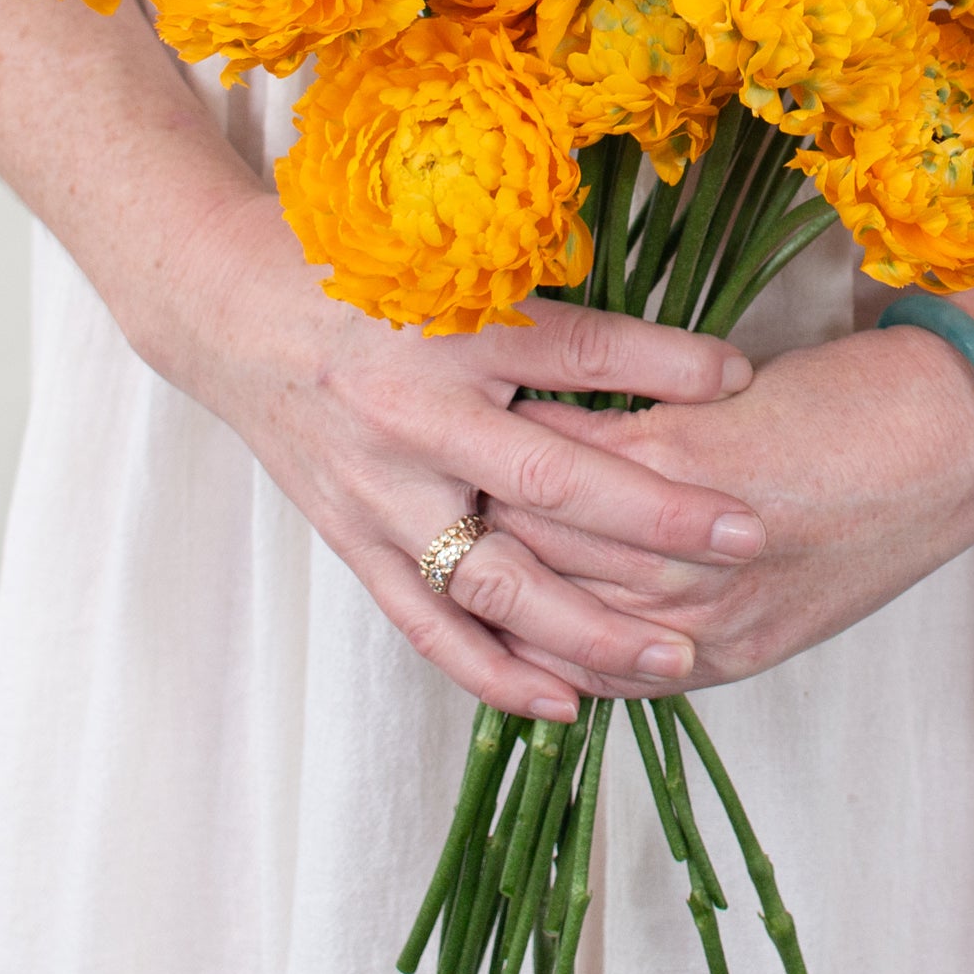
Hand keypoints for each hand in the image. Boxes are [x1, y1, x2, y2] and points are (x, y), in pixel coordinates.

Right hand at [115, 188, 768, 719]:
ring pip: (493, 581)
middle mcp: (414, 418)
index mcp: (447, 333)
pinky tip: (565, 701)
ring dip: (588, 627)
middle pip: (549, 483)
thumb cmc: (358, 278)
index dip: (665, 368)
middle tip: (746, 539)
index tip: (745, 383)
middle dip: (654, 519)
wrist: (228, 310)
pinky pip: (427, 624)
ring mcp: (378, 490)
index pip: (577, 353)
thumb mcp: (459, 272)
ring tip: (676, 657)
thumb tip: (702, 355)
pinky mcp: (352, 540)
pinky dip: (494, 670)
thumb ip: (569, 318)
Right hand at [481, 323, 973, 695]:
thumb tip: (629, 581)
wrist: (962, 439)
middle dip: (479, 556)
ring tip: (447, 449)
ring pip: (542, 529)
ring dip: (490, 488)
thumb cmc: (880, 494)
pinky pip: (579, 453)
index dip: (510, 626)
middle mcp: (696, 617)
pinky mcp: (692, 460)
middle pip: (541, 598)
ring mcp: (688, 539)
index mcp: (722, 653)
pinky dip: (535, 428)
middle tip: (429, 508)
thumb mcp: (789, 584)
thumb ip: (705, 594)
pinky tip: (502, 400)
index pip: (574, 656)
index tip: (466, 582)